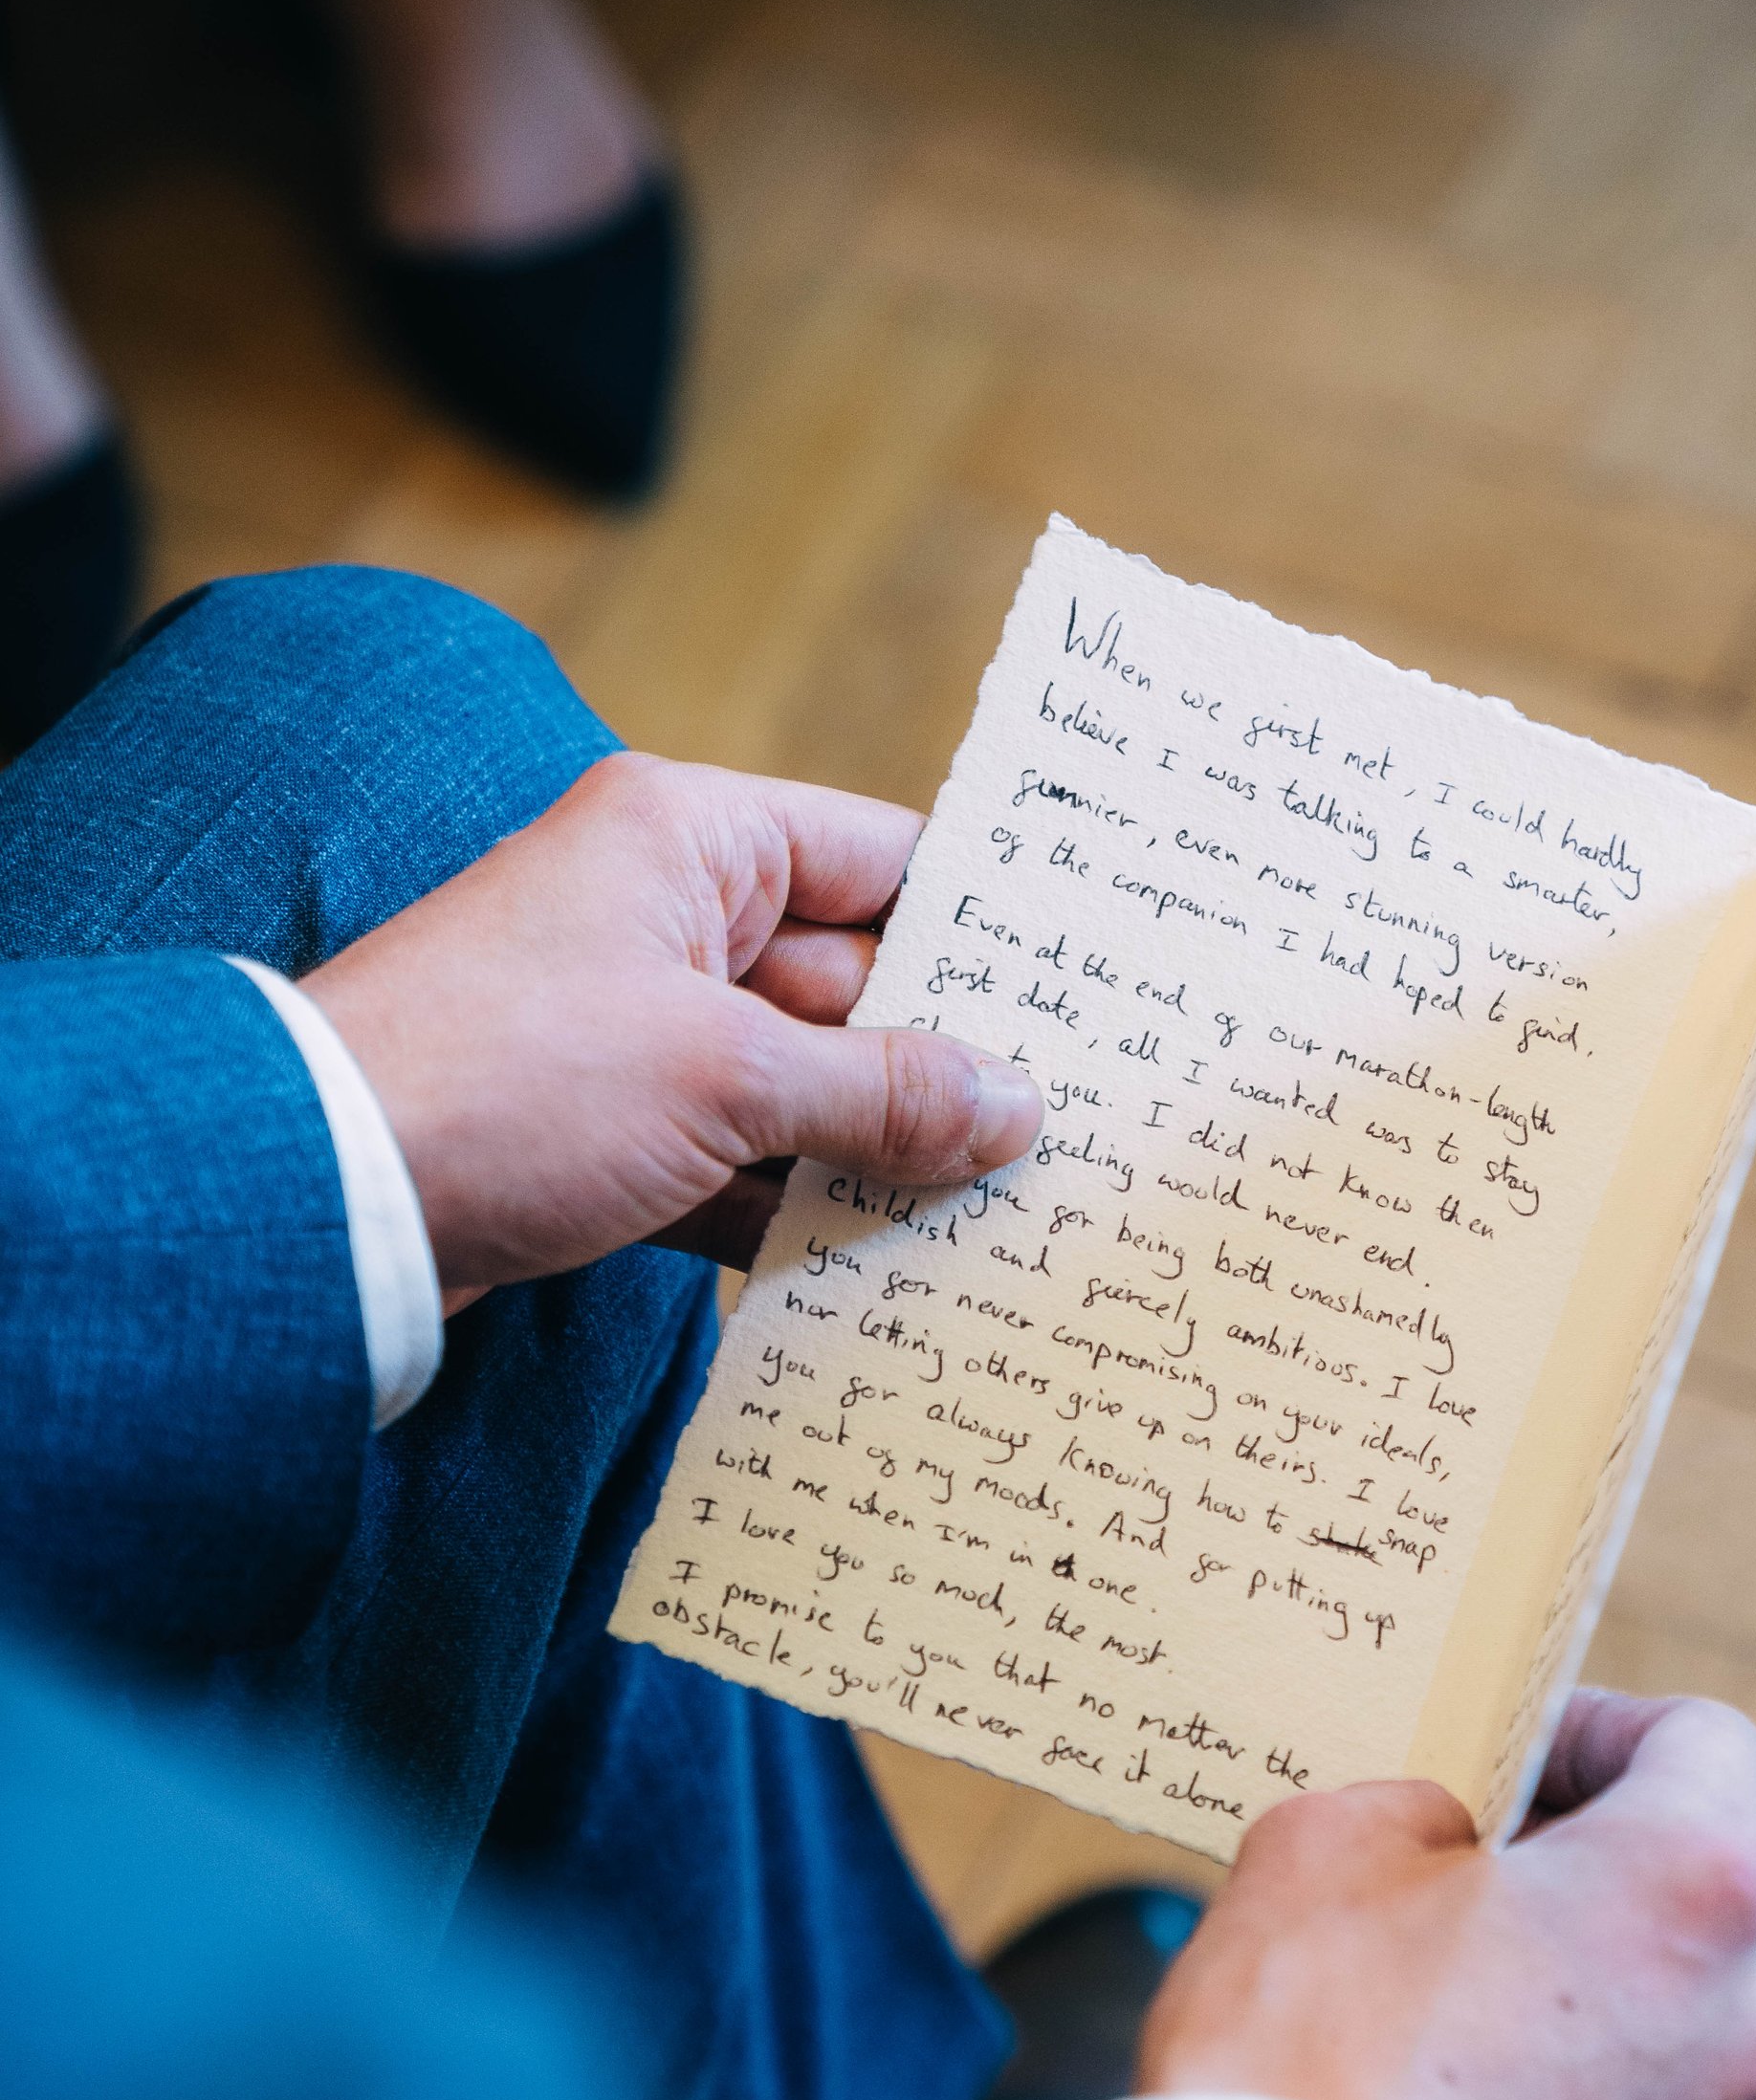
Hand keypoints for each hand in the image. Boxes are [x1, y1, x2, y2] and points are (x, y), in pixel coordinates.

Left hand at [305, 750, 1043, 1305]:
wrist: (325, 1197)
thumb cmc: (512, 1081)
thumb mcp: (728, 1079)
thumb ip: (884, 1092)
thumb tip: (1016, 1105)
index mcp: (691, 840)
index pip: (881, 858)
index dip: (984, 925)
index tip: (1085, 992)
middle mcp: (663, 916)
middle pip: (851, 983)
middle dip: (943, 1063)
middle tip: (1069, 1130)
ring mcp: (632, 1028)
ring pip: (800, 1082)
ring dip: (878, 1149)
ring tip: (1003, 1208)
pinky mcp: (604, 1129)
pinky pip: (739, 1156)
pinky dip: (799, 1204)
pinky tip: (889, 1259)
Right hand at [1138, 1692, 1755, 2099]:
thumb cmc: (1308, 2047)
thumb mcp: (1326, 1841)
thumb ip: (1415, 1803)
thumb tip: (1441, 1834)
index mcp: (1695, 1888)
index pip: (1706, 1742)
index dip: (1595, 1727)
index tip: (1499, 1761)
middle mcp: (1749, 2020)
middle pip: (1678, 1889)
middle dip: (1566, 1867)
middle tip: (1436, 1875)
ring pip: (1651, 2014)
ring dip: (1559, 1988)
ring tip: (1416, 2005)